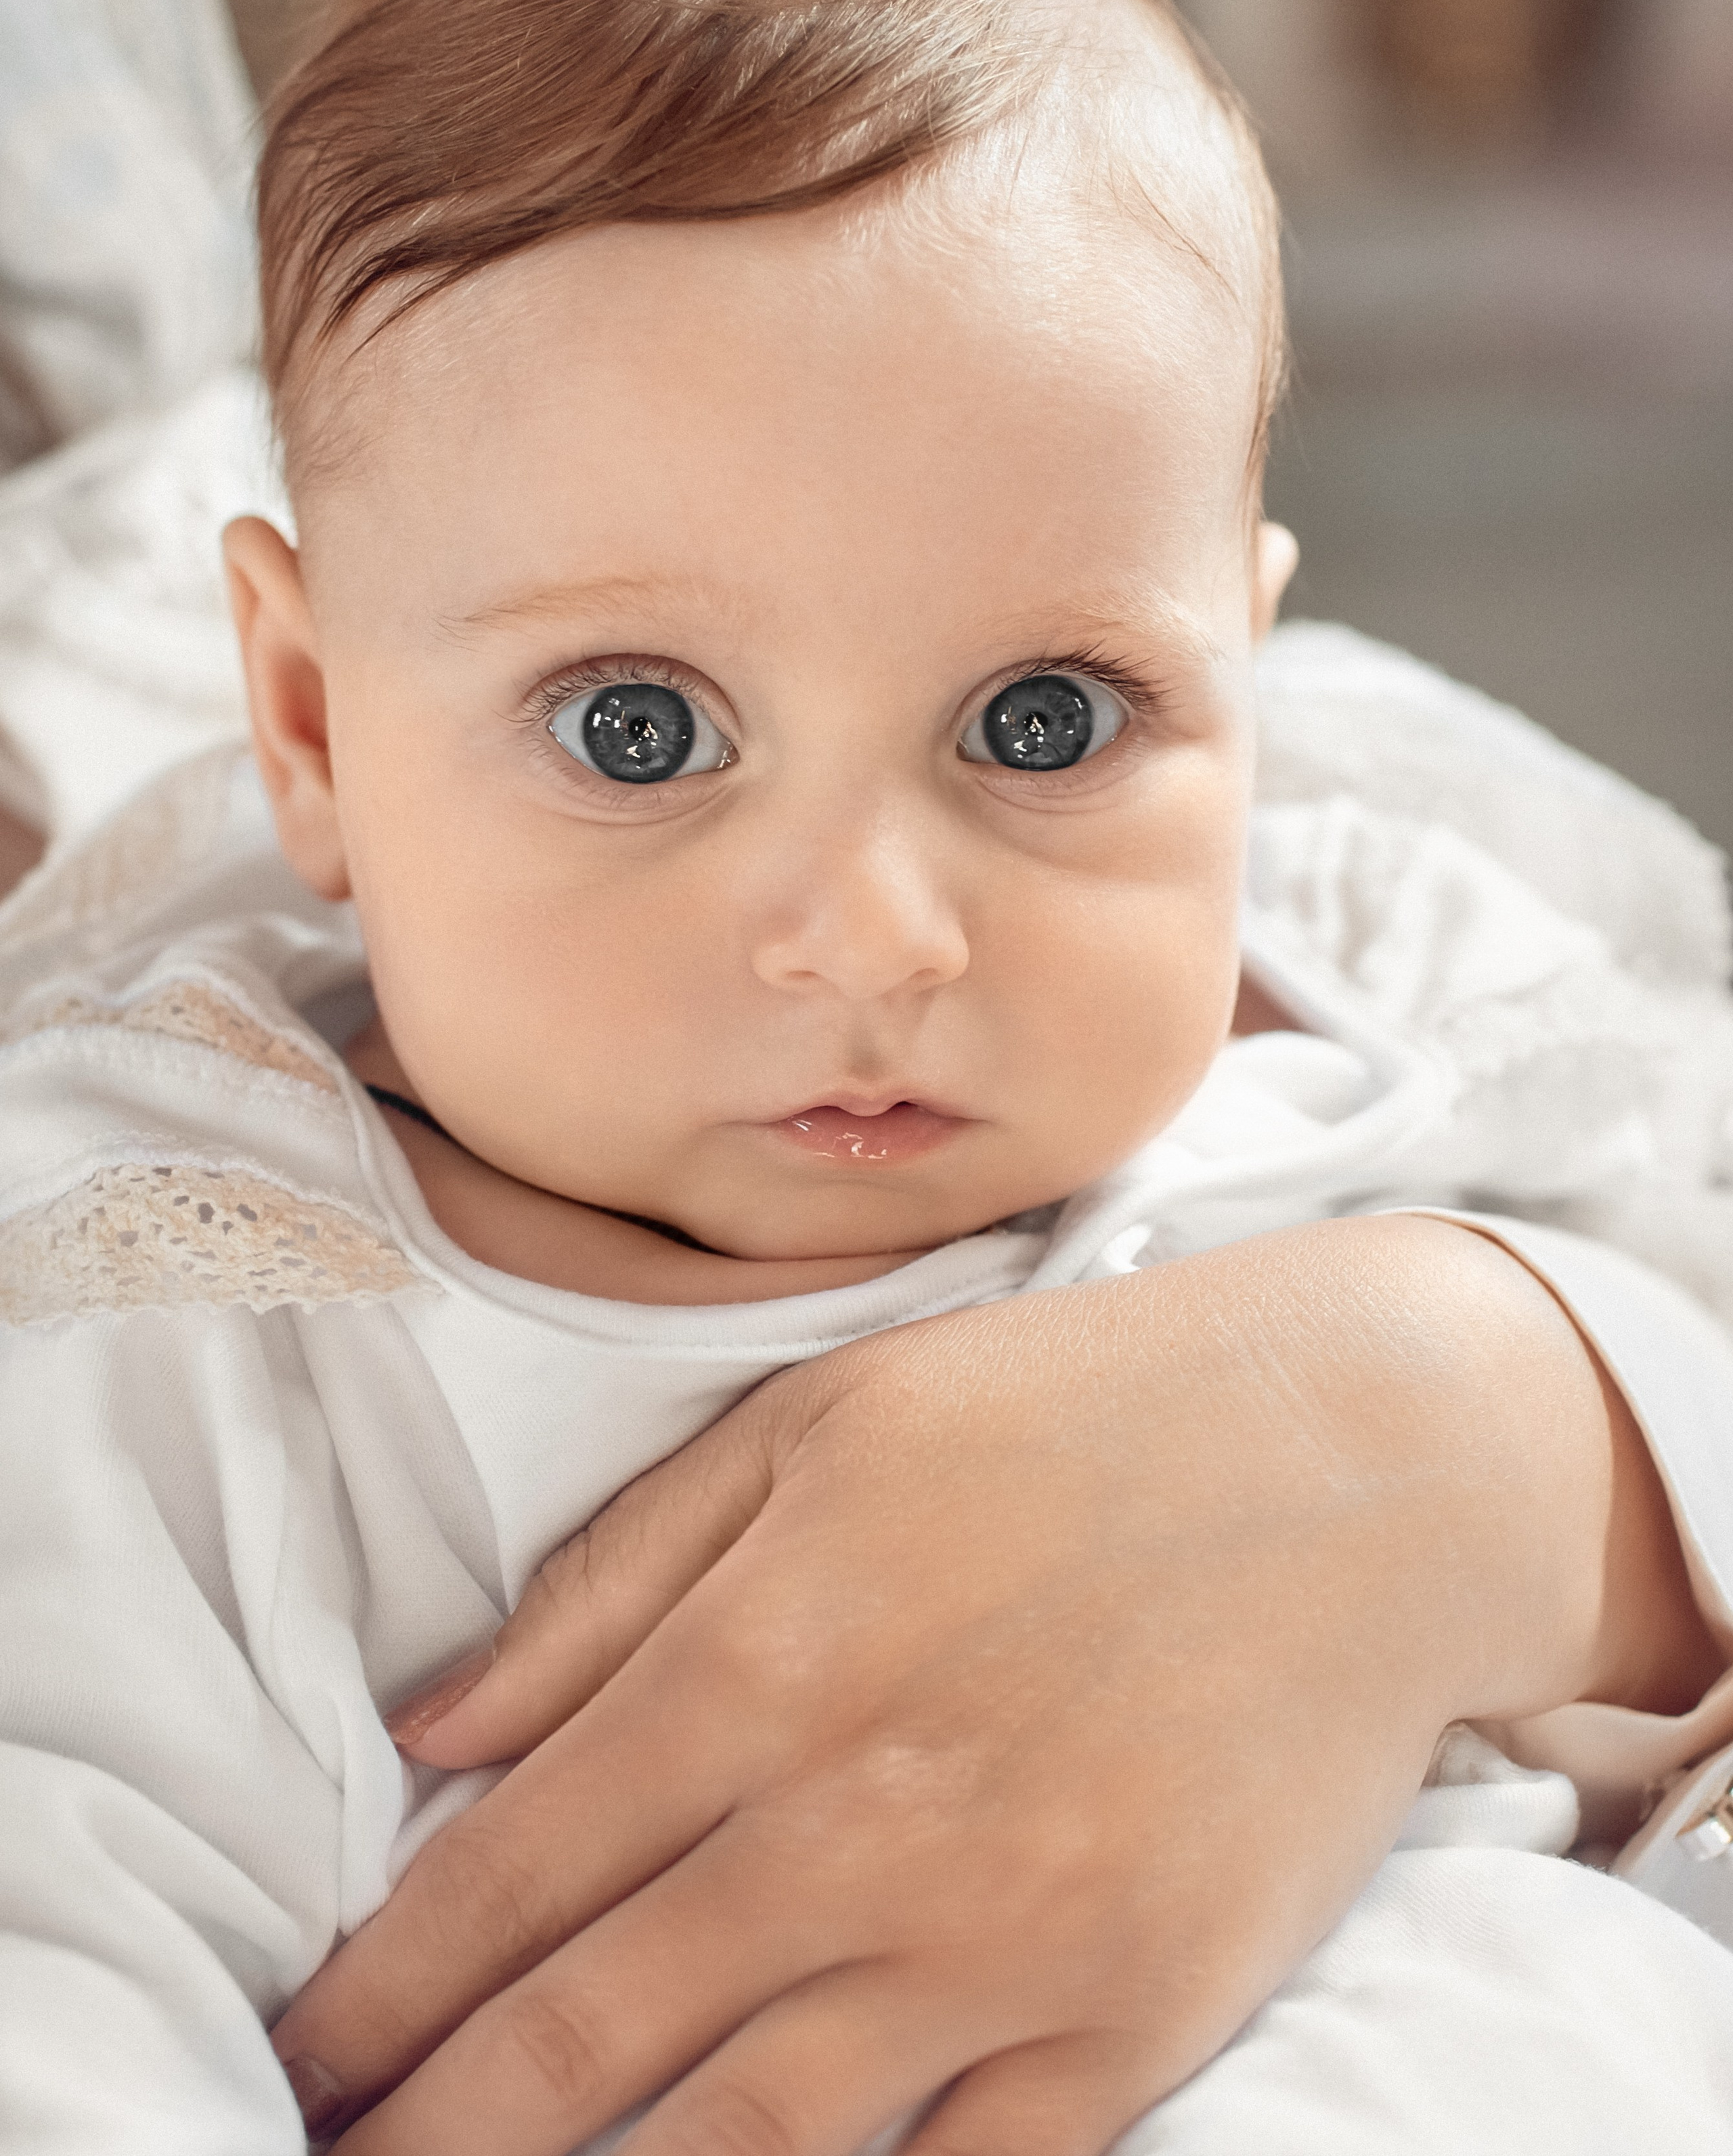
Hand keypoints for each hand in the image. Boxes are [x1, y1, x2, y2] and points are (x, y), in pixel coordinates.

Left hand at [273, 1215, 1711, 2155]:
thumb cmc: (1065, 1416)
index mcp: (765, 1655)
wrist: (1361, 1457)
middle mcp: (864, 1819)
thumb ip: (609, 1585)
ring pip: (743, 2145)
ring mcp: (1007, 1941)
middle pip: (586, 2041)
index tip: (302, 2058)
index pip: (508, 1876)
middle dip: (433, 2134)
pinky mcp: (1135, 2017)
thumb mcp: (812, 1424)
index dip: (378, 1994)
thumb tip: (429, 1734)